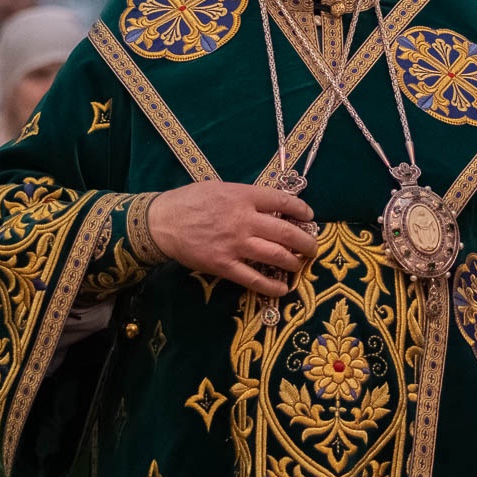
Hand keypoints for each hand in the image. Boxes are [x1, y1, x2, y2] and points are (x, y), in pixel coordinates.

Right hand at [148, 182, 316, 296]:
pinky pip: (254, 279)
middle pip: (286, 232)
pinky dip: (272, 285)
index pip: (283, 202)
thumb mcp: (222, 188)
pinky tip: (283, 288)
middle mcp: (244, 221)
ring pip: (276, 256)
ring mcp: (235, 245)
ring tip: (300, 264)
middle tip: (313, 247)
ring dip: (294, 262)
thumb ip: (247, 197)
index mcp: (244, 197)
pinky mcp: (224, 265)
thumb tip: (272, 206)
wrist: (163, 222)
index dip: (301, 210)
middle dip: (306, 242)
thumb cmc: (191, 200)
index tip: (309, 216)